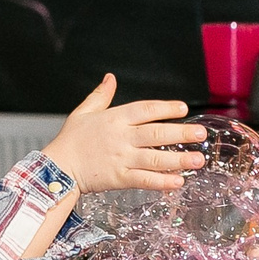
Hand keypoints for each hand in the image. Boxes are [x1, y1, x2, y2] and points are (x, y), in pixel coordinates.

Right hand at [43, 74, 205, 193]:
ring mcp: (121, 159)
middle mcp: (121, 138)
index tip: (183, 109)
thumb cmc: (70, 141)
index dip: (166, 108)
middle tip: (201, 134)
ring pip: (155, 159)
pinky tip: (178, 182)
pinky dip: (162, 182)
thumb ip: (100, 95)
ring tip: (198, 160)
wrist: (57, 168)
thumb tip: (110, 78)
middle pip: (156, 134)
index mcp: (114, 119)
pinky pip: (145, 180)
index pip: (146, 110)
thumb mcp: (83, 112)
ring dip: (179, 160)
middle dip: (181, 134)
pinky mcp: (119, 178)